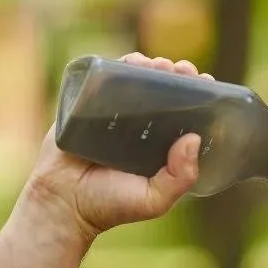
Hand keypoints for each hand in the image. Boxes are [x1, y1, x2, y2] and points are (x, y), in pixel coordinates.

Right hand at [25, 54, 215, 239]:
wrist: (60, 204)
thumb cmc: (108, 206)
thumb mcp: (154, 200)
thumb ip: (180, 177)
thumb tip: (193, 138)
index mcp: (158, 146)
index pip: (185, 114)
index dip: (198, 96)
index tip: (207, 83)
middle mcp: (138, 127)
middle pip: (162, 92)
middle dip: (176, 75)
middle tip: (182, 69)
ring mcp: (111, 115)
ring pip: (135, 81)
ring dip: (151, 65)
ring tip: (159, 64)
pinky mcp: (86, 106)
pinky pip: (104, 80)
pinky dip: (119, 65)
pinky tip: (132, 61)